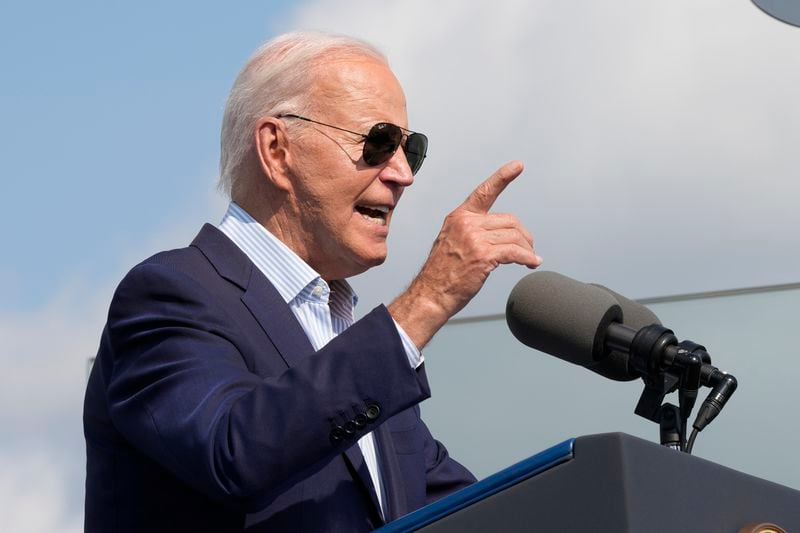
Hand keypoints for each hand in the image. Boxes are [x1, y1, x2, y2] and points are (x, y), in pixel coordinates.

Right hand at [389, 160, 541, 347]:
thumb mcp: (451, 241)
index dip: (503, 177)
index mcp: (459, 216)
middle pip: (509, 220)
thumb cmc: (442, 273)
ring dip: (527, 248)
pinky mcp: (484, 255)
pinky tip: (532, 264)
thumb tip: (498, 232)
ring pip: (515, 236)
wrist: (431, 294)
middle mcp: (467, 223)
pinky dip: (528, 258)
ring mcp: (475, 239)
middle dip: (523, 235)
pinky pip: (515, 252)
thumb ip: (471, 230)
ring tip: (530, 258)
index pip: (484, 192)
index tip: (518, 165)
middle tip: (528, 248)